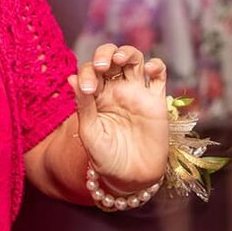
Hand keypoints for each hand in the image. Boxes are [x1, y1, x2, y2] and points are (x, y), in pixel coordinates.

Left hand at [72, 43, 169, 192]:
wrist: (129, 177)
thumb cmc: (104, 157)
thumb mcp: (90, 131)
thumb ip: (84, 105)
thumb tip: (72, 78)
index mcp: (96, 96)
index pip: (90, 71)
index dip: (87, 73)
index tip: (87, 89)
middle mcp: (115, 90)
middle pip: (111, 58)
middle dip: (105, 54)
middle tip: (102, 66)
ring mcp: (136, 93)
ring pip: (134, 60)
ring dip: (127, 53)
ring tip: (120, 59)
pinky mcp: (156, 102)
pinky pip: (159, 76)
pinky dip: (157, 66)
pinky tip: (150, 69)